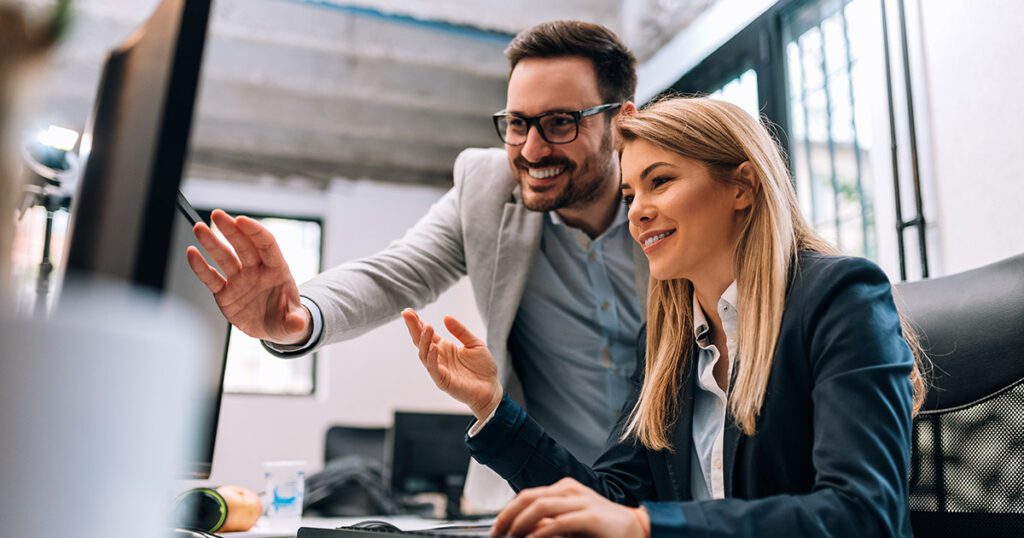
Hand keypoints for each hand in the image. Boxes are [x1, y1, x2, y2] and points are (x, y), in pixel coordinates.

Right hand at [186, 209, 310, 344]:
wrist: (273, 329)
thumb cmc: (287, 319)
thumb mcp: (294, 323)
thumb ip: (295, 322)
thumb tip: (298, 325)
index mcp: (277, 271)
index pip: (267, 245)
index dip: (255, 232)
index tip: (242, 220)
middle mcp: (256, 271)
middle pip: (243, 246)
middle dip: (230, 229)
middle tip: (217, 214)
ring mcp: (239, 280)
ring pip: (224, 258)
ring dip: (211, 242)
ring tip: (199, 228)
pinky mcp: (225, 293)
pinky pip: (211, 278)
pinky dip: (200, 267)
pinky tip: (191, 253)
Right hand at [401, 309, 502, 419]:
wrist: (491, 388)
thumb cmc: (483, 367)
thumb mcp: (474, 343)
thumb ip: (460, 331)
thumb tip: (446, 317)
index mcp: (444, 347)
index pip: (427, 334)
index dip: (417, 323)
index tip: (409, 311)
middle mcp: (438, 357)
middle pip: (420, 341)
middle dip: (413, 328)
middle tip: (407, 314)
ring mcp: (439, 369)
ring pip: (424, 354)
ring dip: (424, 340)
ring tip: (427, 326)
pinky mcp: (443, 381)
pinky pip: (433, 369)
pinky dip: (431, 358)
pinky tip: (432, 347)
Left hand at [491, 478, 648, 537]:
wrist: (636, 529)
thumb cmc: (603, 530)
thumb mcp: (570, 524)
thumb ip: (548, 524)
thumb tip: (522, 531)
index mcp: (564, 489)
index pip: (527, 495)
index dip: (507, 512)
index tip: (497, 530)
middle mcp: (570, 490)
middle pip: (528, 497)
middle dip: (507, 516)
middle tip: (496, 534)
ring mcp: (580, 501)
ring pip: (539, 505)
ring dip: (519, 523)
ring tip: (510, 537)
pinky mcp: (590, 517)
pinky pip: (558, 522)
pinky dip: (540, 533)